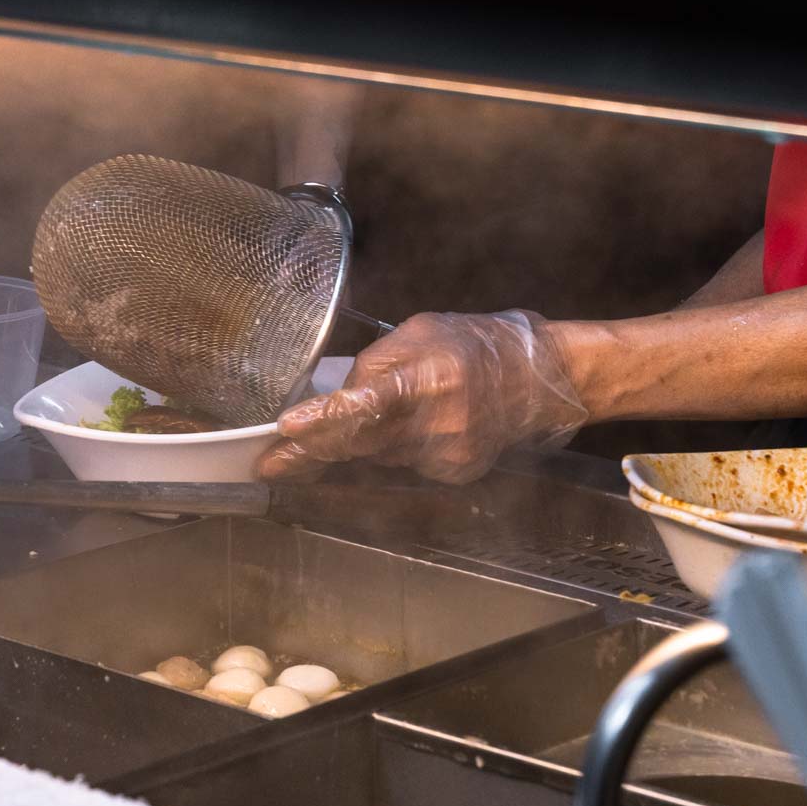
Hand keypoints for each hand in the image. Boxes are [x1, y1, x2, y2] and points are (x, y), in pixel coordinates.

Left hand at [258, 310, 587, 483]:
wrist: (536, 379)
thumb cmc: (471, 345)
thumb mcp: (417, 333)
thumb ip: (374, 365)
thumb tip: (332, 397)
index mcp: (427, 378)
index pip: (364, 405)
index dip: (322, 420)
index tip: (286, 429)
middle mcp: (439, 423)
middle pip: (359, 443)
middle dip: (310, 452)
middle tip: (269, 461)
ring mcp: (449, 454)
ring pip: (377, 455)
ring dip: (357, 442)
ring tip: (372, 418)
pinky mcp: (455, 472)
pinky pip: (403, 463)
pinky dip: (392, 447)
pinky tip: (411, 427)